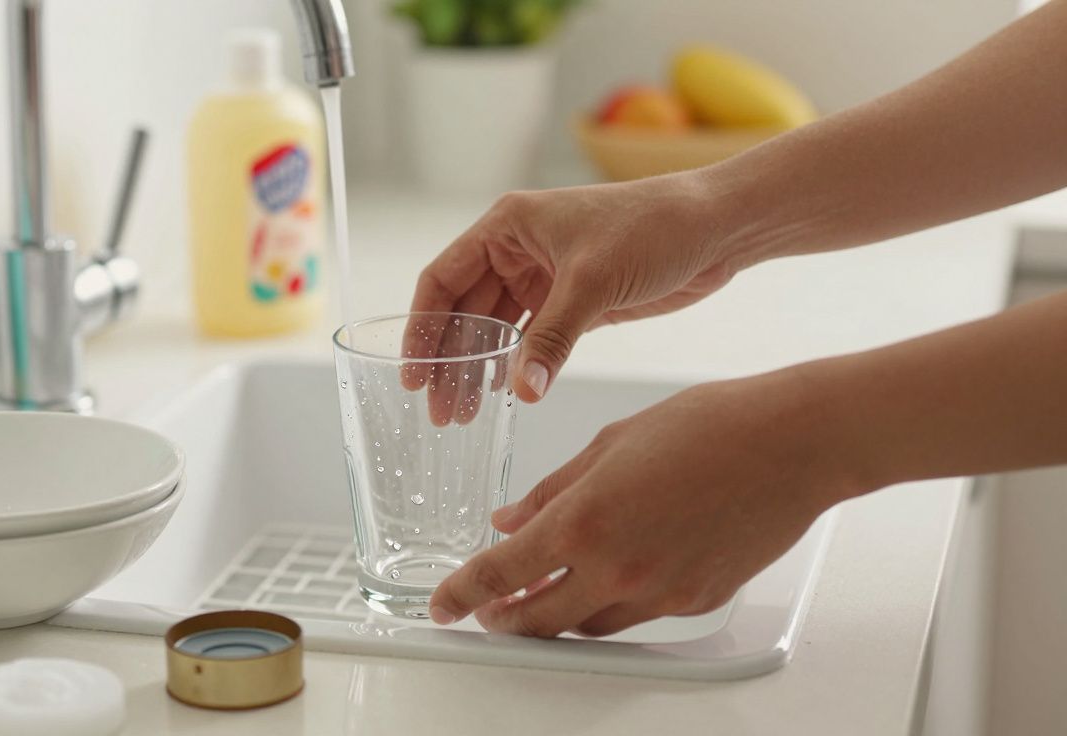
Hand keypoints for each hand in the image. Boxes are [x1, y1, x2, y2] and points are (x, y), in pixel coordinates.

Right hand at [403, 173, 737, 408]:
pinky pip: (530, 341)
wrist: (716, 228)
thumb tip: (523, 392)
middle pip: (464, 312)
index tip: (413, 375)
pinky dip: (516, 369)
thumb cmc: (655, 227)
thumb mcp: (594, 282)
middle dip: (450, 362)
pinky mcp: (573, 303)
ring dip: (479, 371)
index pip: (442, 279)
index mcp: (507, 226)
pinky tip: (505, 396)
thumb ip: (553, 339)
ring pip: (495, 332)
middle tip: (440, 412)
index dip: (422, 328)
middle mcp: (517, 251)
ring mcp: (544, 278)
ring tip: (464, 416)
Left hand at [427, 369, 863, 636]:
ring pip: (588, 625)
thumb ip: (553, 490)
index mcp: (586, 520)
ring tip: (542, 592)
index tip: (443, 606)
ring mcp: (660, 592)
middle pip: (538, 619)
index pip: (501, 573)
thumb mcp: (611, 443)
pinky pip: (637, 616)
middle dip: (504, 619)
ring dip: (557, 615)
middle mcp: (619, 568)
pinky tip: (607, 578)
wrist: (794, 443)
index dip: (462, 595)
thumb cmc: (711, 426)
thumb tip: (511, 519)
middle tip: (486, 611)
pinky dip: (611, 603)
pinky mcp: (695, 601)